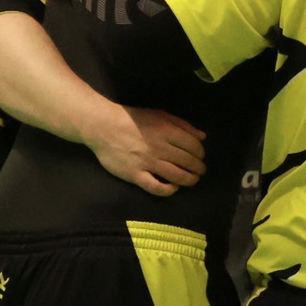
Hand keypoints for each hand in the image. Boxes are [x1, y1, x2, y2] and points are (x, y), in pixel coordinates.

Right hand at [90, 106, 205, 195]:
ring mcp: (147, 163)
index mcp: (167, 131)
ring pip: (176, 176)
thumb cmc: (132, 119)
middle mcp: (160, 148)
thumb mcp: (159, 115)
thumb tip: (202, 136)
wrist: (103, 126)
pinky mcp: (135, 175)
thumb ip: (182, 125)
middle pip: (188, 162)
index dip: (201, 153)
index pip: (193, 146)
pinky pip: (156, 187)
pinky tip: (173, 188)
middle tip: (200, 171)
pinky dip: (168, 190)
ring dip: (189, 180)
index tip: (200, 157)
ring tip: (192, 181)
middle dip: (198, 168)